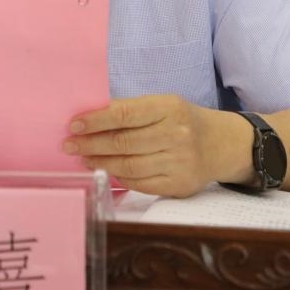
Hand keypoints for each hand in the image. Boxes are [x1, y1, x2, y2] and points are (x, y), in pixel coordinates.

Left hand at [64, 94, 240, 197]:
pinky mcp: (178, 184)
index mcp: (169, 108)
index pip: (125, 113)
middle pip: (123, 142)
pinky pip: (140, 183)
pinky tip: (106, 171)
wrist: (220, 144)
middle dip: (91, 144)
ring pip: (129, 165)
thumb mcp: (163, 105)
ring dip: (100, 162)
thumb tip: (90, 119)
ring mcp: (179, 162)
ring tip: (84, 159)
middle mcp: (176, 134)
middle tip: (69, 145)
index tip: (74, 125)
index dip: (96, 120)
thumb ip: (132, 110)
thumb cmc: (182, 120)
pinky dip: (120, 177)